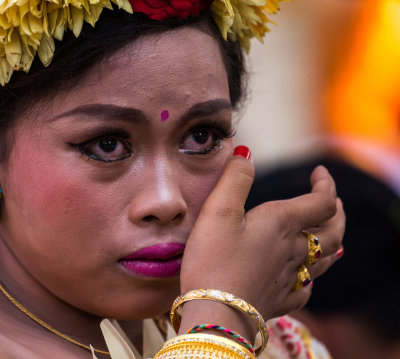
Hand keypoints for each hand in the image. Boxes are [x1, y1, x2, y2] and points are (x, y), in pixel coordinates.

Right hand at [179, 147, 344, 336]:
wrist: (215, 313)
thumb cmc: (214, 259)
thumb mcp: (218, 210)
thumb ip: (235, 179)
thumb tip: (246, 153)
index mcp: (282, 224)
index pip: (322, 201)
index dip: (326, 183)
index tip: (318, 172)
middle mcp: (293, 251)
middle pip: (333, 232)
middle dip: (338, 214)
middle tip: (335, 202)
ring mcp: (289, 278)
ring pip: (325, 260)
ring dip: (332, 243)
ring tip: (331, 234)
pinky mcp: (279, 300)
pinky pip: (305, 289)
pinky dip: (310, 278)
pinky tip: (305, 278)